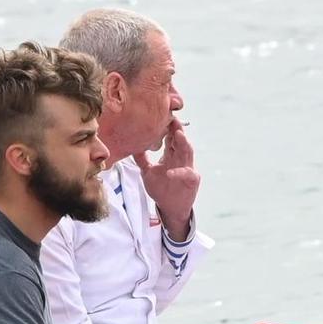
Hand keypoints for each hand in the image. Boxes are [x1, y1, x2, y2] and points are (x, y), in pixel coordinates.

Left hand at [135, 118, 200, 239]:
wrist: (170, 208)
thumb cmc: (161, 189)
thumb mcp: (147, 172)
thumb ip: (141, 159)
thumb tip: (131, 146)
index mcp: (171, 155)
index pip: (170, 137)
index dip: (167, 128)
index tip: (161, 116)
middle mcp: (180, 159)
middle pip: (180, 140)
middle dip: (177, 129)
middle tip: (172, 118)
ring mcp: (187, 168)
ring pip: (187, 152)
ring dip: (183, 143)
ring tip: (178, 134)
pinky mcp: (191, 180)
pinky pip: (187, 174)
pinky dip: (179, 172)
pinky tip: (170, 172)